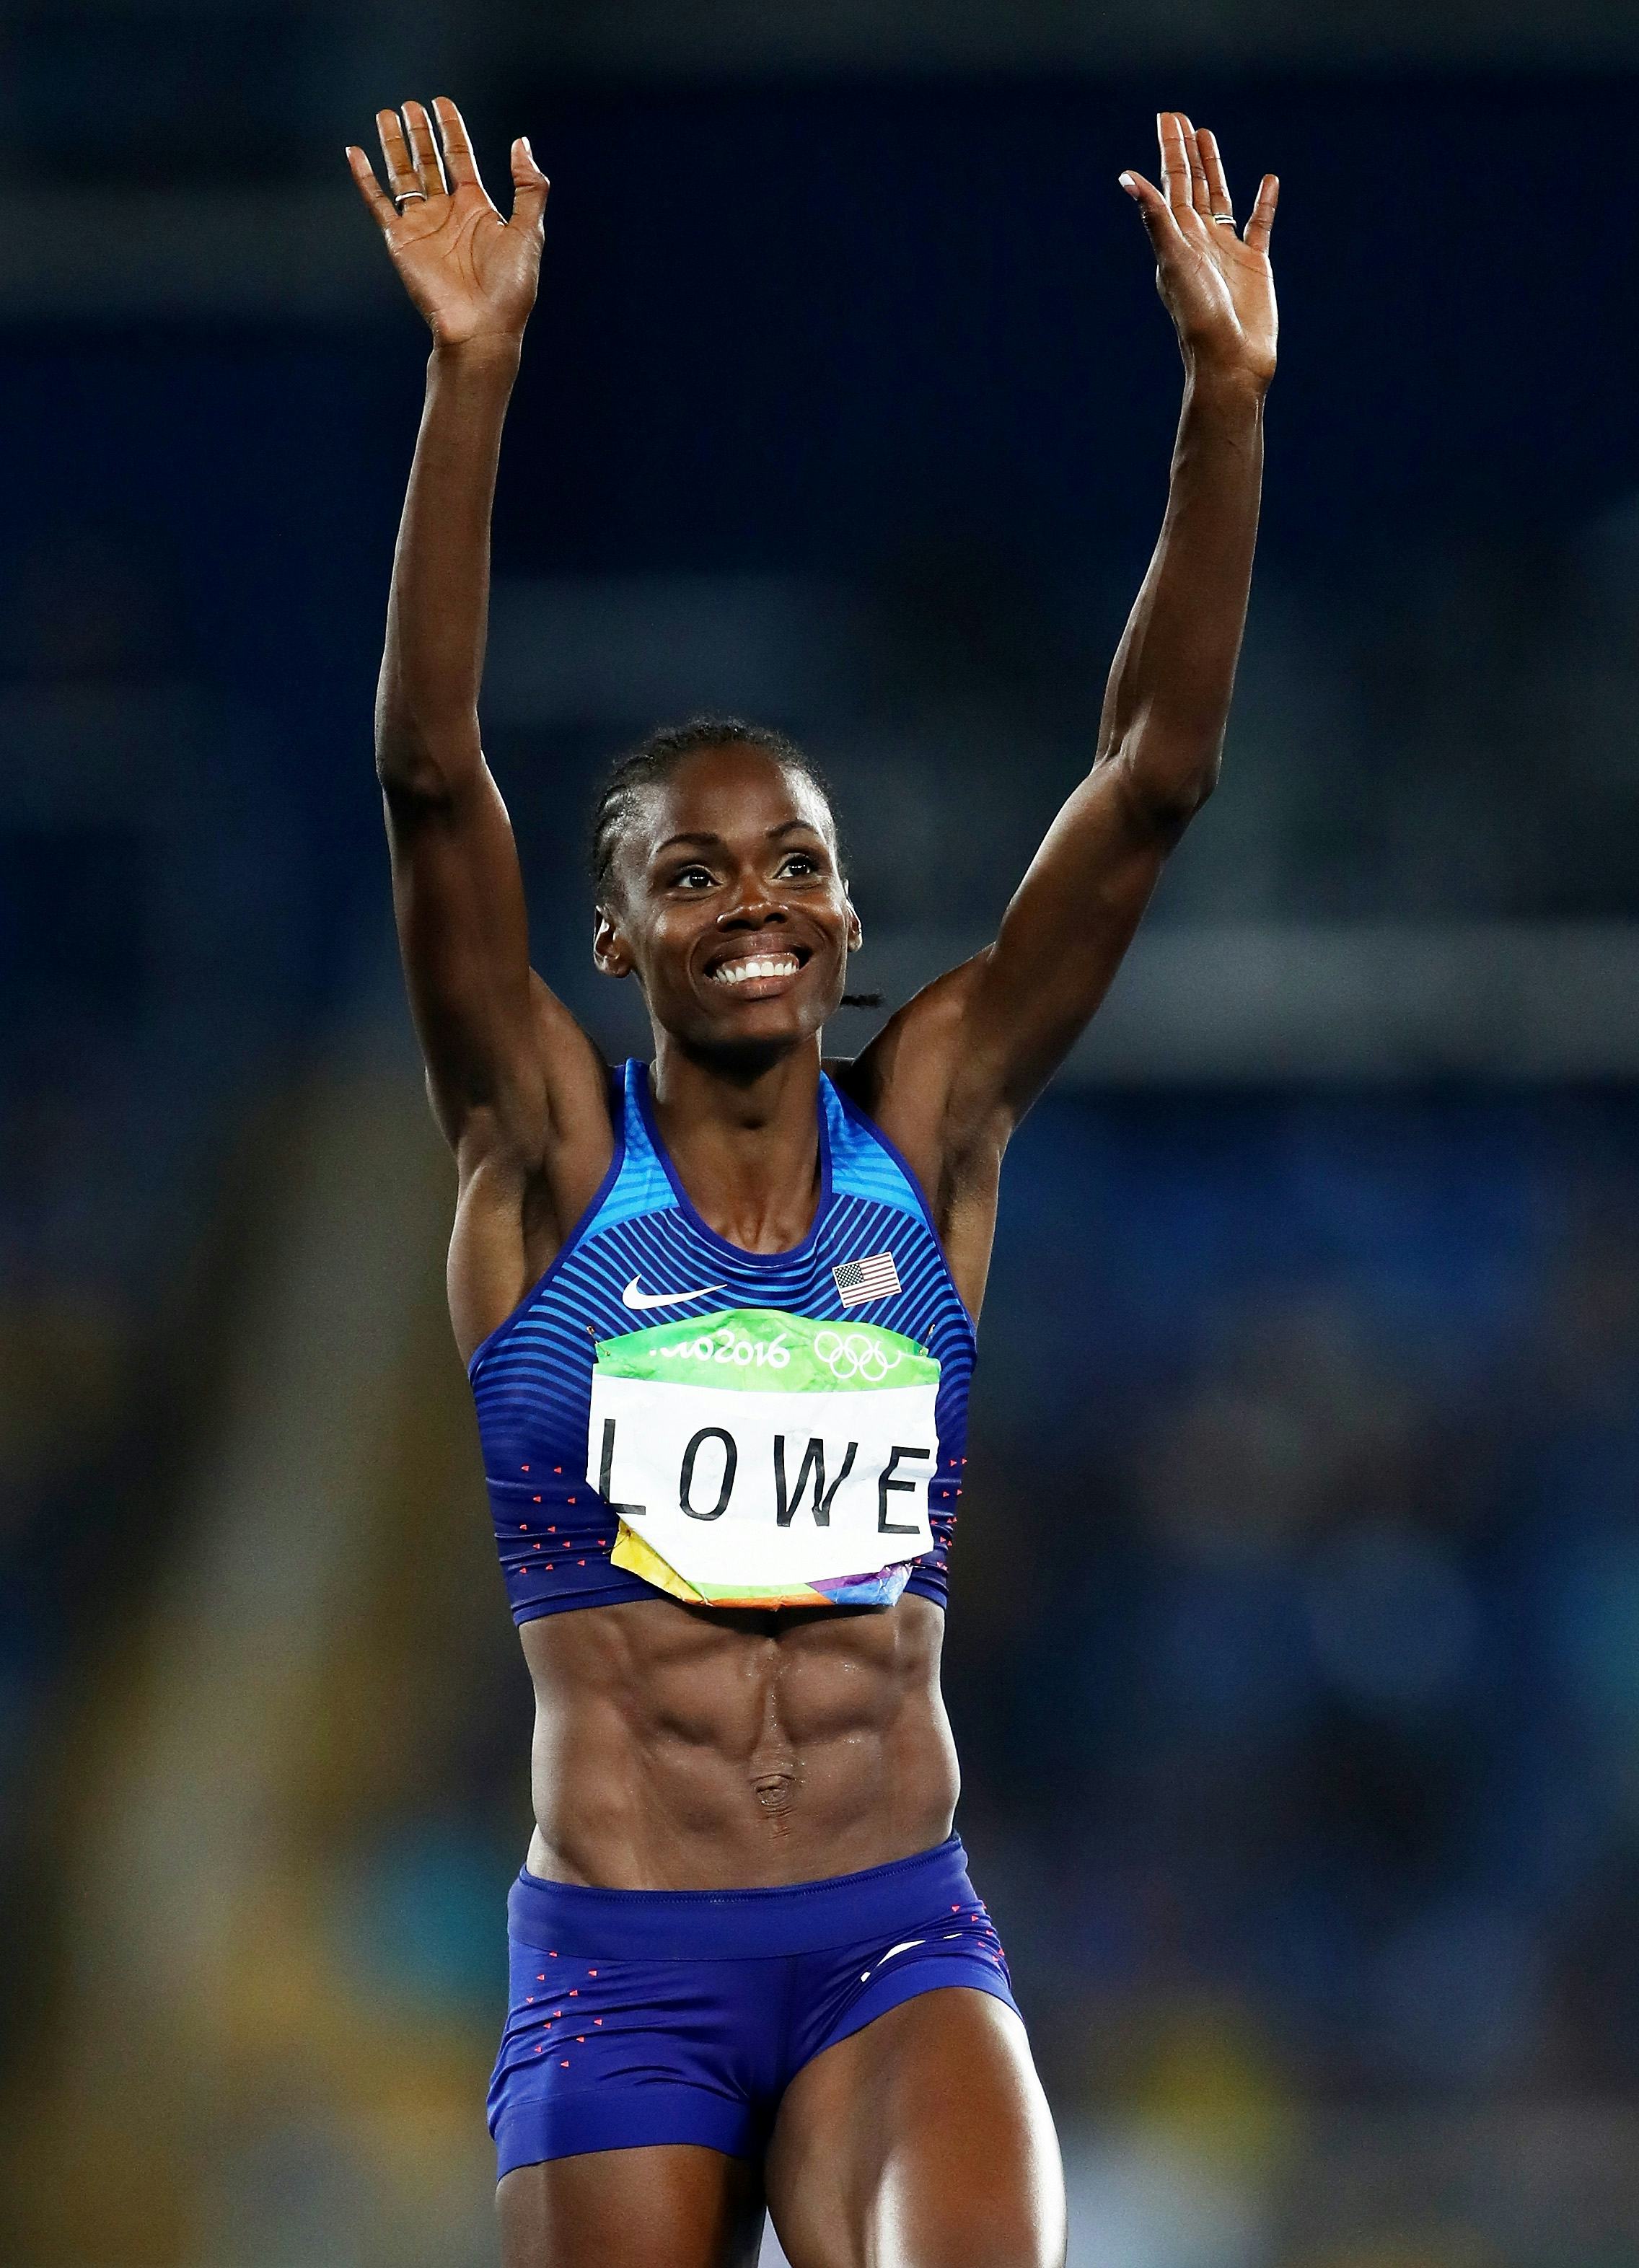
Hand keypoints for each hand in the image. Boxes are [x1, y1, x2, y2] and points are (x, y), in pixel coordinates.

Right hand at [346, 97, 548, 350]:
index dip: (450, 129)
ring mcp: (421, 226)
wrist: (481, 328)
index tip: (441, 103)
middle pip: (429, 161)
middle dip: (420, 133)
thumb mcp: (527, 231)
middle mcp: (447, 213)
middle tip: (410, 105)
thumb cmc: (509, 288)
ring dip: (394, 146)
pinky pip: (378, 204)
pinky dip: (365, 179)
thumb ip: (528, 187)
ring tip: (386, 115)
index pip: (460, 158)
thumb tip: (521, 143)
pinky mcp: (401, 242)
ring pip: (403, 175)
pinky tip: (355, 153)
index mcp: (476, 208)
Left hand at [1120, 113, 1277, 389]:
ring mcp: (1226, 251)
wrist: (1230, 360)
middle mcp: (1199, 240)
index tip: (1167, 116)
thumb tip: (1125, 177)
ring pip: (1221, 199)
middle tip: (1181, 118)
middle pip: (1192, 185)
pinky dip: (1263, 203)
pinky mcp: (1254, 265)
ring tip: (1208, 138)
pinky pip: (1258, 225)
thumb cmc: (1198, 315)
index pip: (1171, 183)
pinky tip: (1268, 180)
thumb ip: (1154, 217)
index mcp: (1177, 238)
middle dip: (1186, 152)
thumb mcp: (1173, 260)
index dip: (1170, 149)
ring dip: (1215, 169)